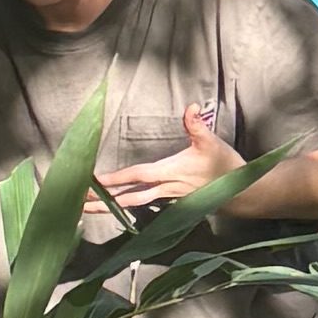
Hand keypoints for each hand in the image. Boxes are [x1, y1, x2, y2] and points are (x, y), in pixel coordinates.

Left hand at [102, 104, 244, 214]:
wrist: (240, 193)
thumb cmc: (224, 166)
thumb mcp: (211, 142)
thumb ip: (197, 125)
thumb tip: (190, 107)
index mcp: (169, 173)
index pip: (136, 176)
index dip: (114, 179)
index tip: (93, 182)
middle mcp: (164, 188)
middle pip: (128, 198)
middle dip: (103, 202)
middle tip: (78, 205)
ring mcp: (167, 197)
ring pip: (134, 204)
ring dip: (111, 208)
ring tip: (89, 210)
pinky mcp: (171, 201)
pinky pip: (144, 205)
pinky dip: (127, 207)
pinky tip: (114, 209)